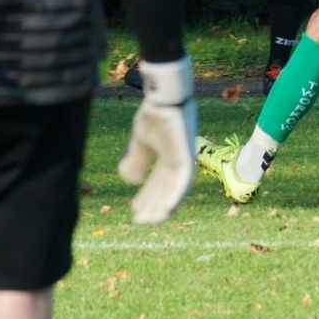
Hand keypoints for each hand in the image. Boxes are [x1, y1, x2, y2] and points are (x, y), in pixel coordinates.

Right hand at [118, 56, 197, 223]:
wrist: (161, 97)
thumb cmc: (153, 113)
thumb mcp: (140, 140)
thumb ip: (137, 158)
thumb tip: (130, 180)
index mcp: (168, 154)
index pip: (158, 181)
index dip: (147, 196)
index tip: (135, 210)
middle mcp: (178, 158)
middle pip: (166, 187)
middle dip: (153, 204)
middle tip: (140, 220)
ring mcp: (185, 158)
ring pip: (175, 189)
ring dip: (163, 206)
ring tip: (150, 221)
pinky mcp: (188, 157)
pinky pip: (183, 183)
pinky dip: (175, 198)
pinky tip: (165, 211)